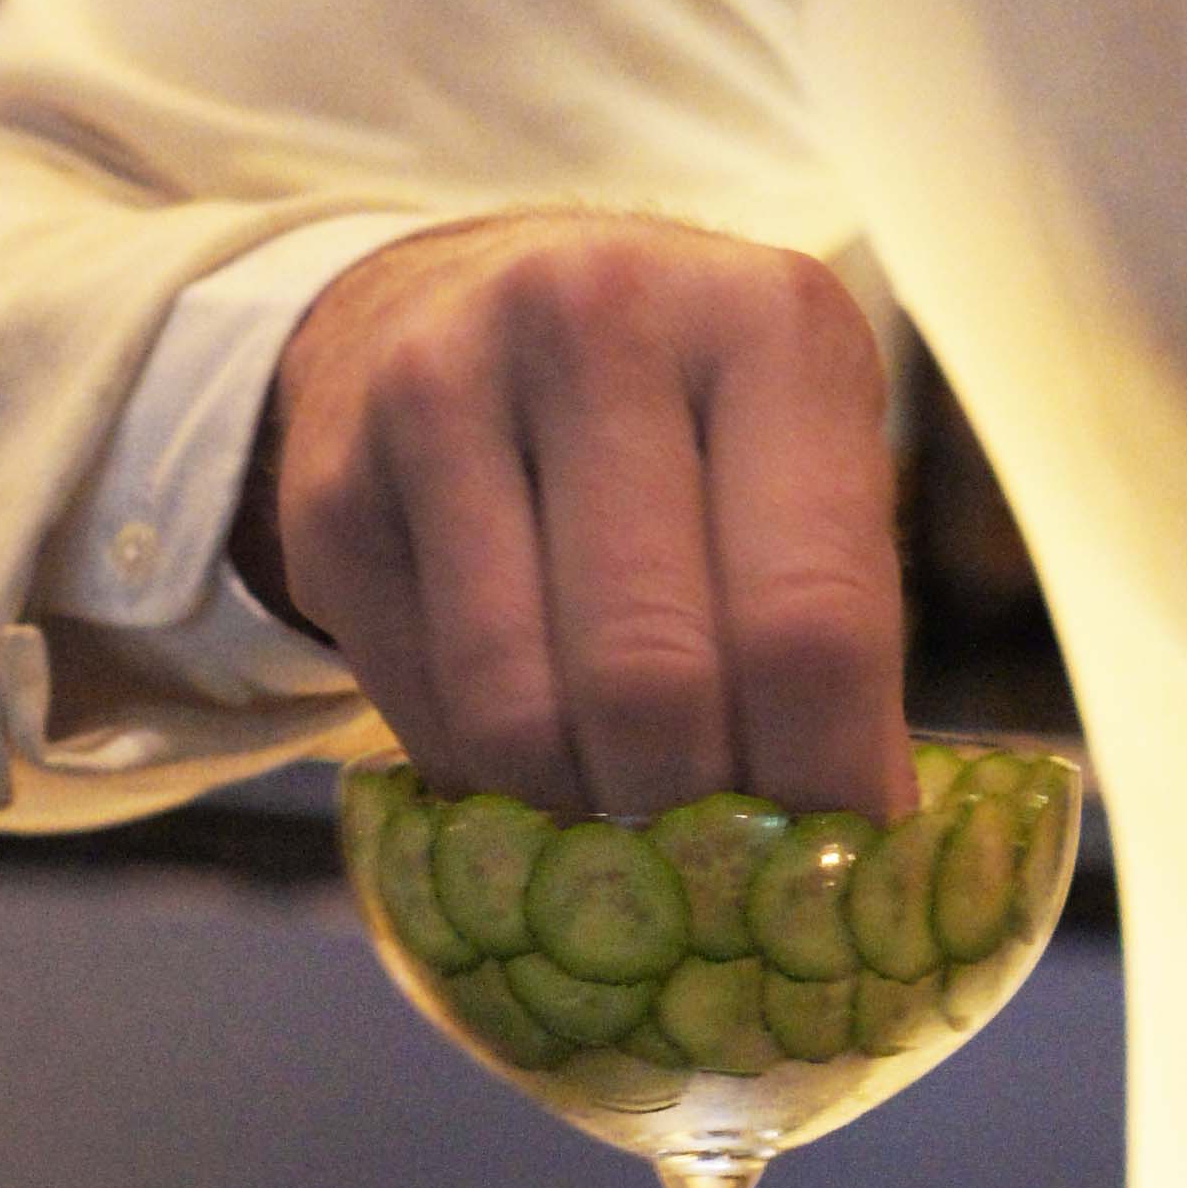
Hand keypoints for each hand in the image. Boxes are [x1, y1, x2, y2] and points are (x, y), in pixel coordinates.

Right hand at [246, 212, 911, 821]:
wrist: (467, 300)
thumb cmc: (686, 423)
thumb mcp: (801, 467)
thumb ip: (838, 641)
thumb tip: (852, 870)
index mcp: (770, 326)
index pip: (811, 622)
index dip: (822, 788)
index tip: (830, 884)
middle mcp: (600, 324)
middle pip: (653, 681)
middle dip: (689, 827)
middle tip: (713, 887)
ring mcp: (444, 391)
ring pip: (517, 715)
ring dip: (576, 825)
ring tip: (624, 846)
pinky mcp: (334, 484)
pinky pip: (416, 710)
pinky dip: (481, 784)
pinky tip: (527, 770)